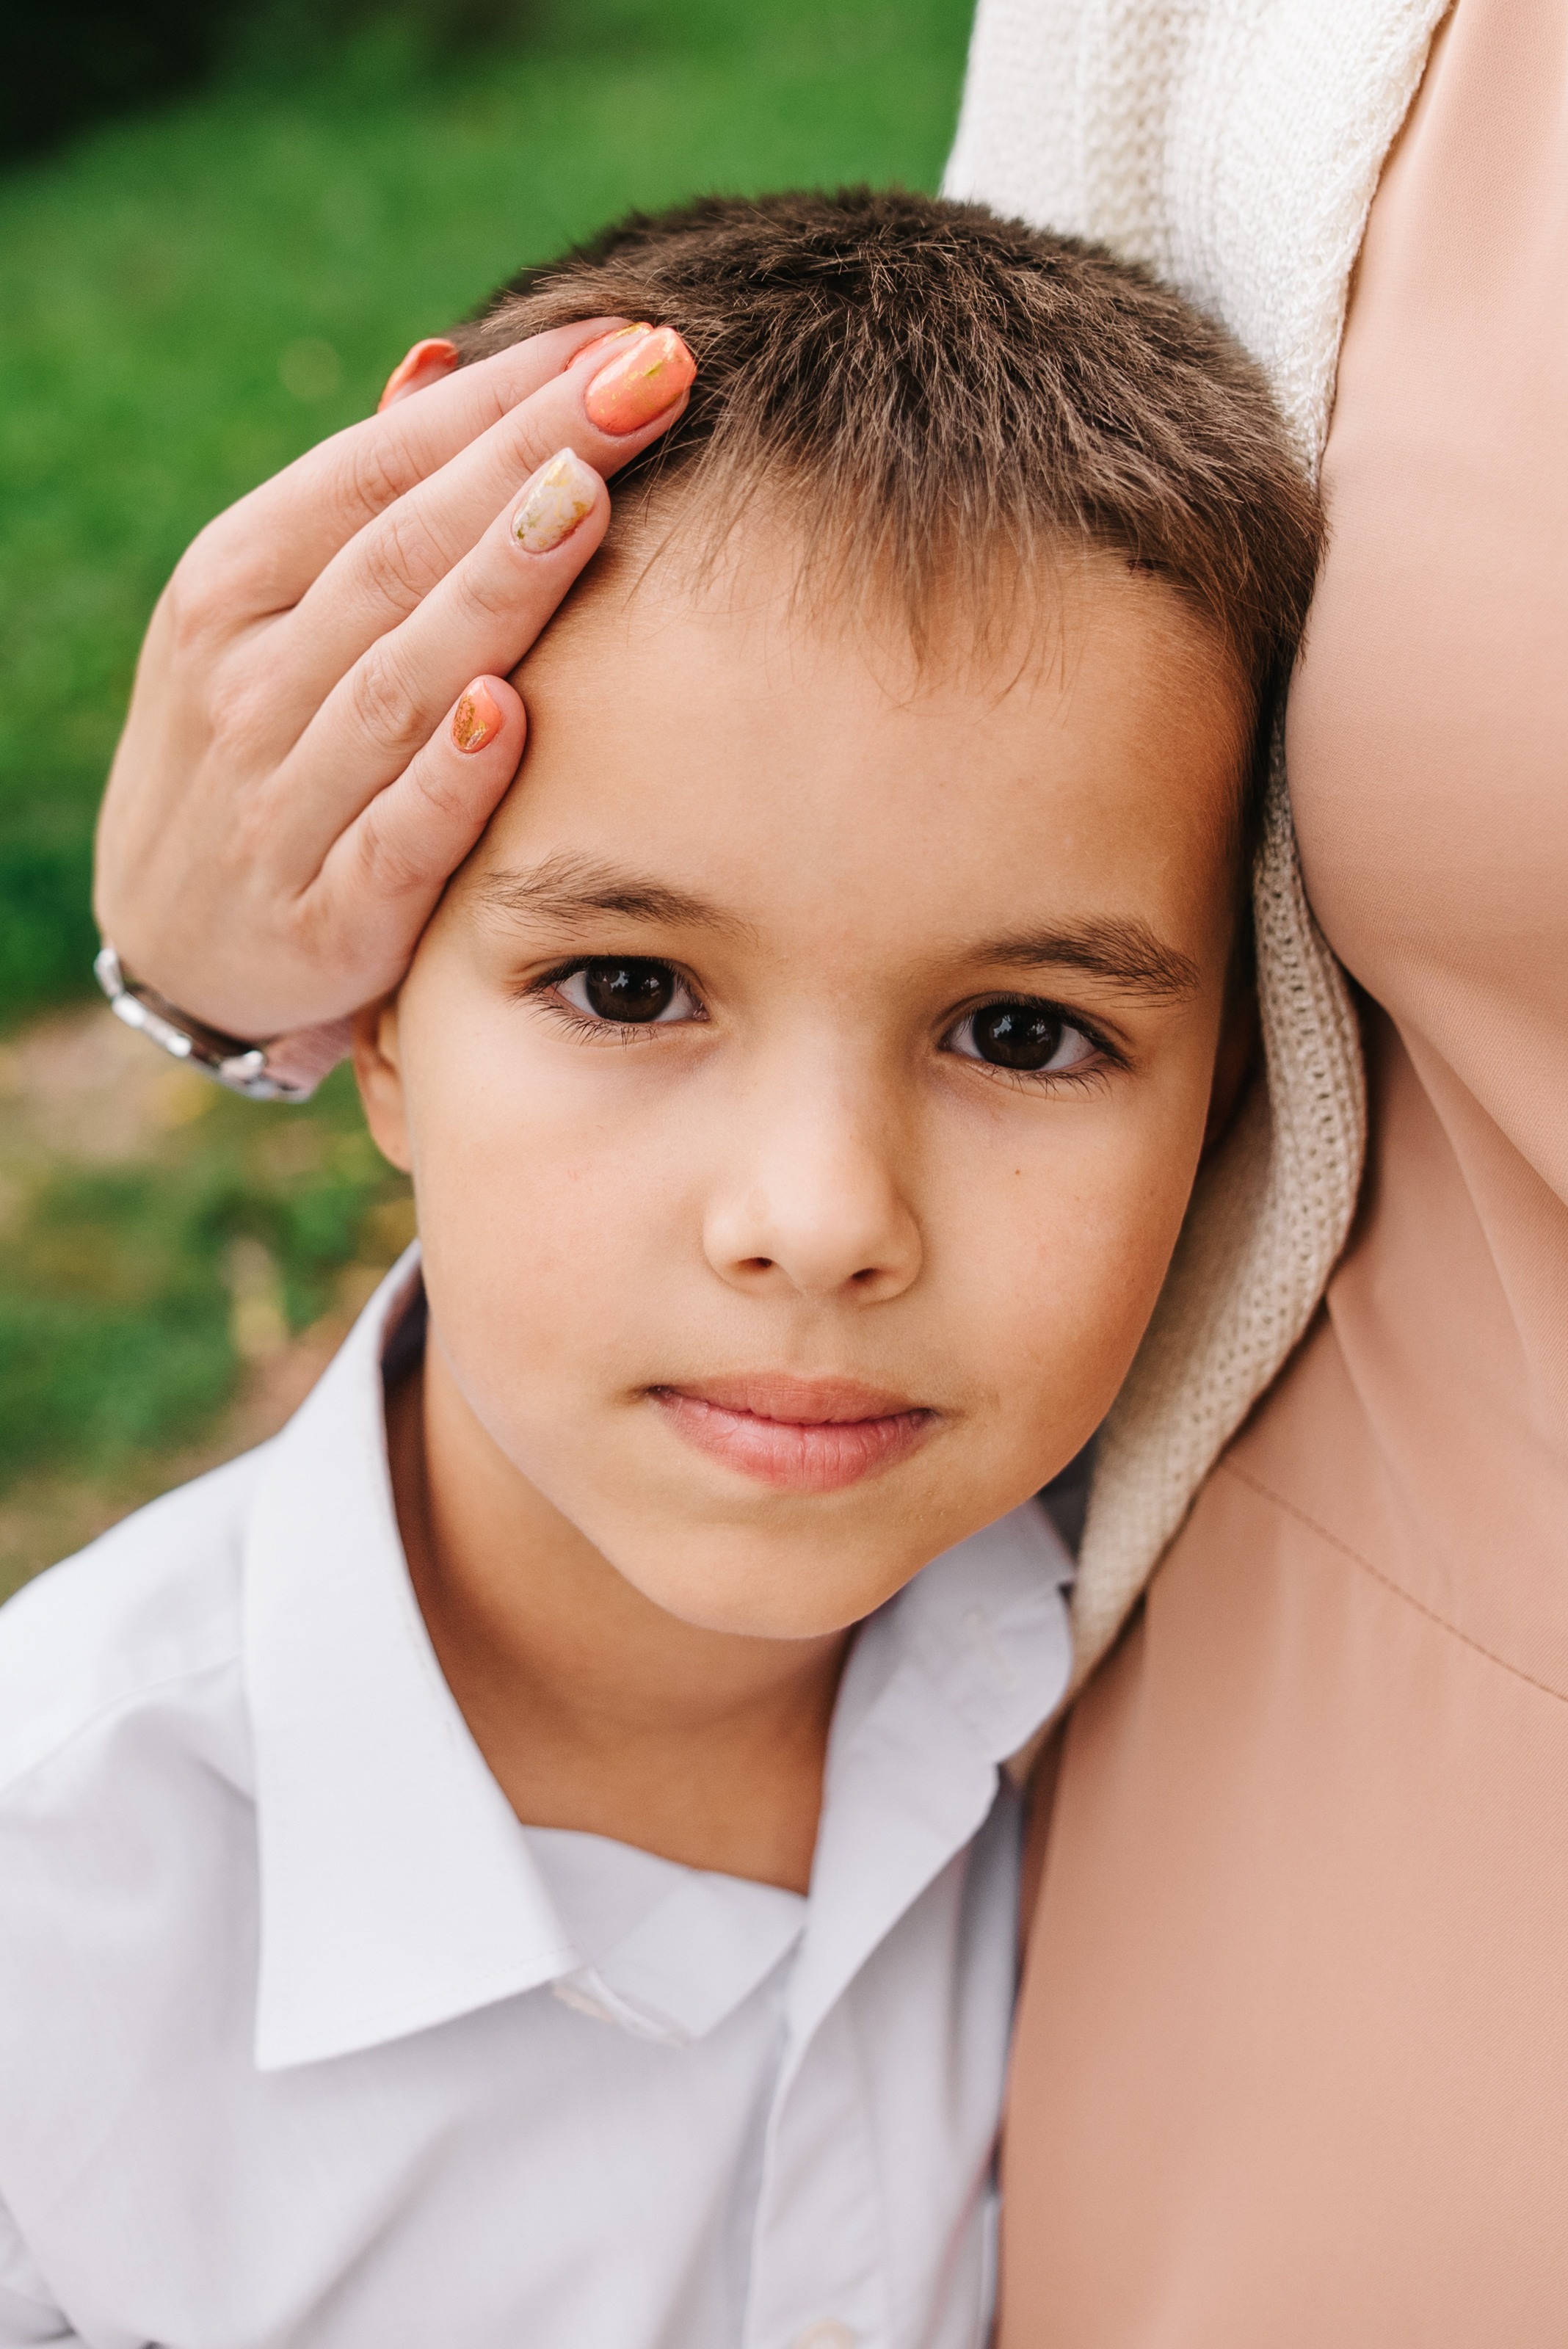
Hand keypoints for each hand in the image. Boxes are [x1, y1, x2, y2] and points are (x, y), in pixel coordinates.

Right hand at [94, 319, 694, 1041]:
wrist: (177, 947)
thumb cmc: (262, 752)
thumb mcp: (268, 620)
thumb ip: (360, 510)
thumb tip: (444, 364)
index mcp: (234, 584)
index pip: (374, 469)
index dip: (501, 398)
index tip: (623, 335)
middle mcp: (248, 680)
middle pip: (400, 553)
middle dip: (531, 454)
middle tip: (657, 372)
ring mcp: (281, 802)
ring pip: (399, 681)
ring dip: (498, 588)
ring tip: (594, 494)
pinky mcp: (324, 917)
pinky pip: (395, 838)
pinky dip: (449, 779)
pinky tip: (511, 713)